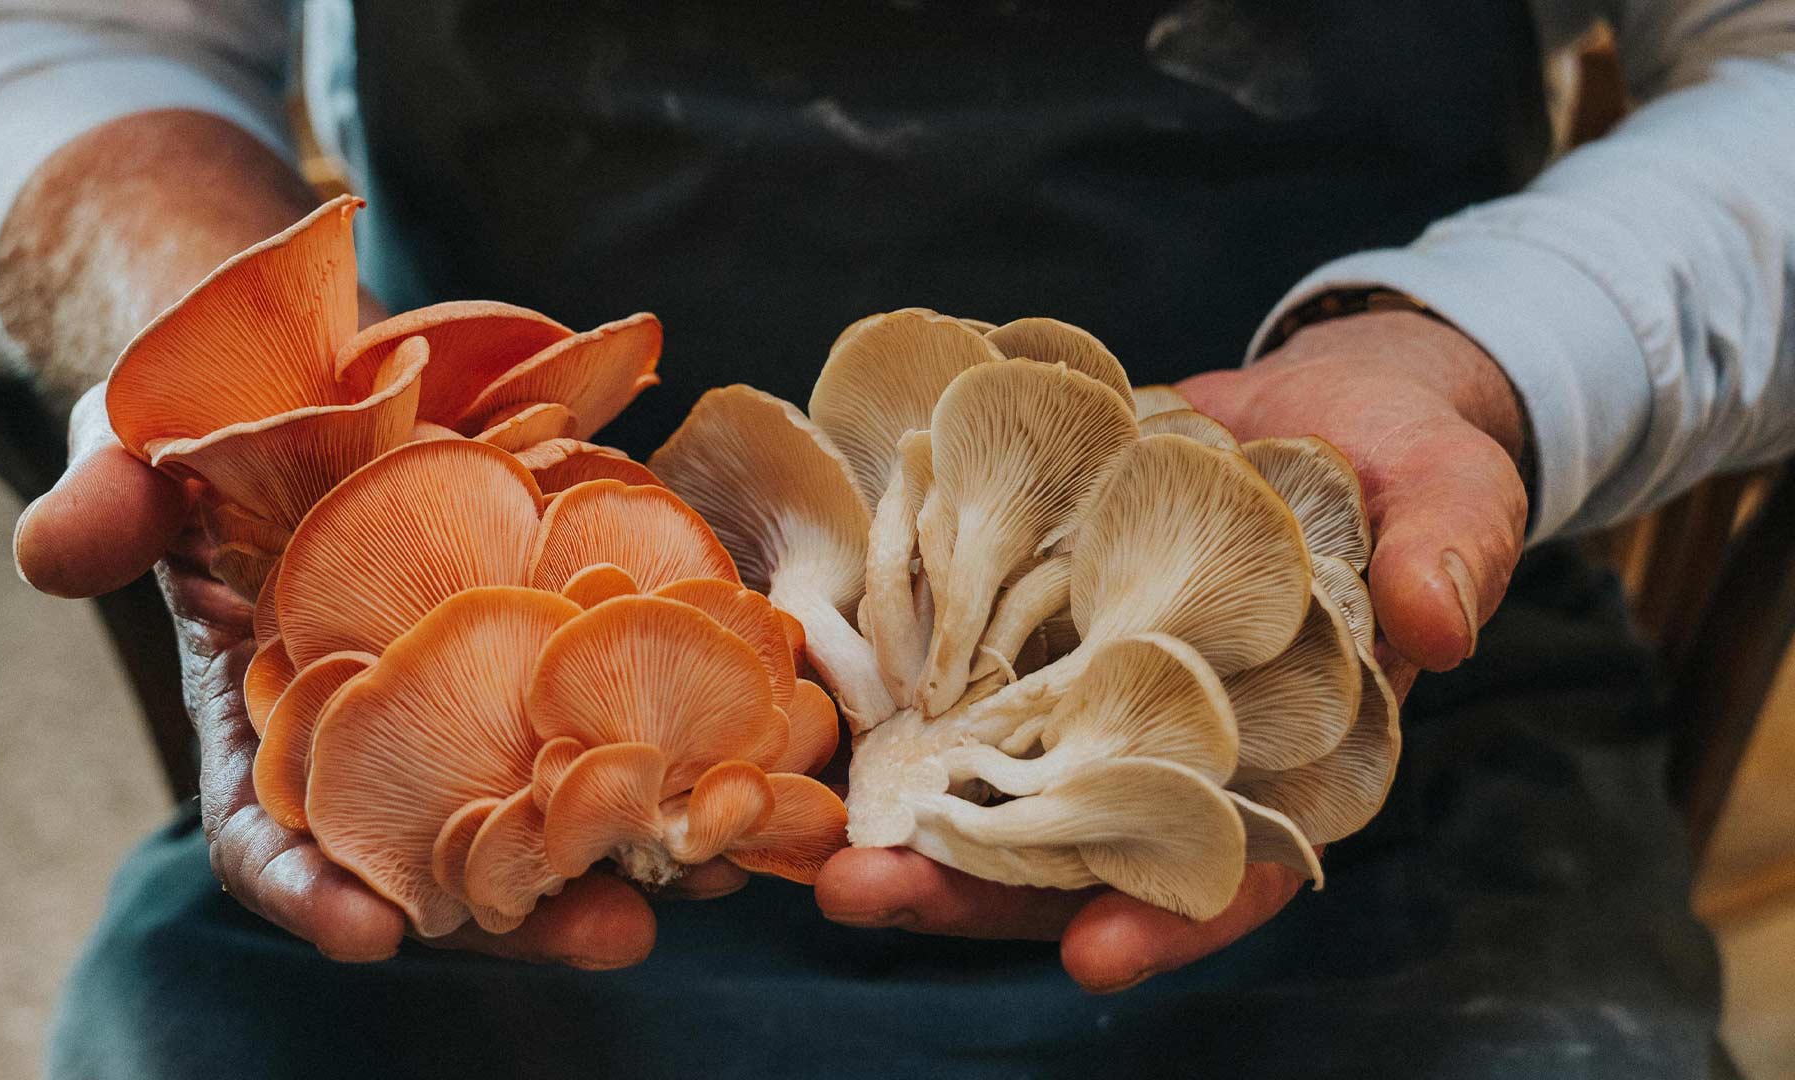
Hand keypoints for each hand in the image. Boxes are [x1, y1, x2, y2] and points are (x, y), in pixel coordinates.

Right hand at [17, 384, 738, 965]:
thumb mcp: (137, 448)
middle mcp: (384, 735)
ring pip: (552, 794)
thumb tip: (53, 557)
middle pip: (447, 849)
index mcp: (266, 727)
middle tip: (610, 934)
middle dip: (524, 904)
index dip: (312, 889)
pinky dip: (682, 724)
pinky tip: (753, 747)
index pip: (272, 837)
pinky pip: (622, 691)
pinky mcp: (559, 629)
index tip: (371, 933)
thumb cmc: (207, 424)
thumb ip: (103, 504)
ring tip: (715, 873)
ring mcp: (478, 688)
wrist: (315, 367)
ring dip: (635, 841)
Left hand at [818, 310, 1528, 988]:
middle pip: (1068, 841)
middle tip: (868, 899)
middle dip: (970, 885)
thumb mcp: (1450, 496)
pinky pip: (950, 666)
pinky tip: (807, 705)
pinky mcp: (1030, 616)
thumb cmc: (1404, 462)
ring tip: (807, 834)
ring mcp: (1089, 686)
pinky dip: (882, 691)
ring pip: (988, 774)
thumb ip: (1448, 556)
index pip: (1232, 864)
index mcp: (1282, 761)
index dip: (1169, 915)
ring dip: (898, 809)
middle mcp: (1169, 743)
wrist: (1319, 401)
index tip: (1093, 955)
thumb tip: (1441, 624)